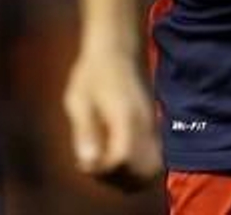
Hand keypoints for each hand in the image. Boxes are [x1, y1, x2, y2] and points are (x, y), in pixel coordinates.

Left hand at [62, 43, 161, 190]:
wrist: (116, 51)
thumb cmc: (91, 74)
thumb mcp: (78, 100)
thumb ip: (83, 131)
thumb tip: (87, 163)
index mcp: (125, 117)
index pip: (123, 158)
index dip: (104, 169)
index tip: (85, 162)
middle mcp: (144, 125)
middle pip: (143, 172)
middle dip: (117, 179)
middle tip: (95, 166)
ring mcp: (151, 127)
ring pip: (151, 170)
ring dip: (129, 177)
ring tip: (105, 165)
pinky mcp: (152, 128)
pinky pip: (152, 160)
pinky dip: (136, 169)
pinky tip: (114, 157)